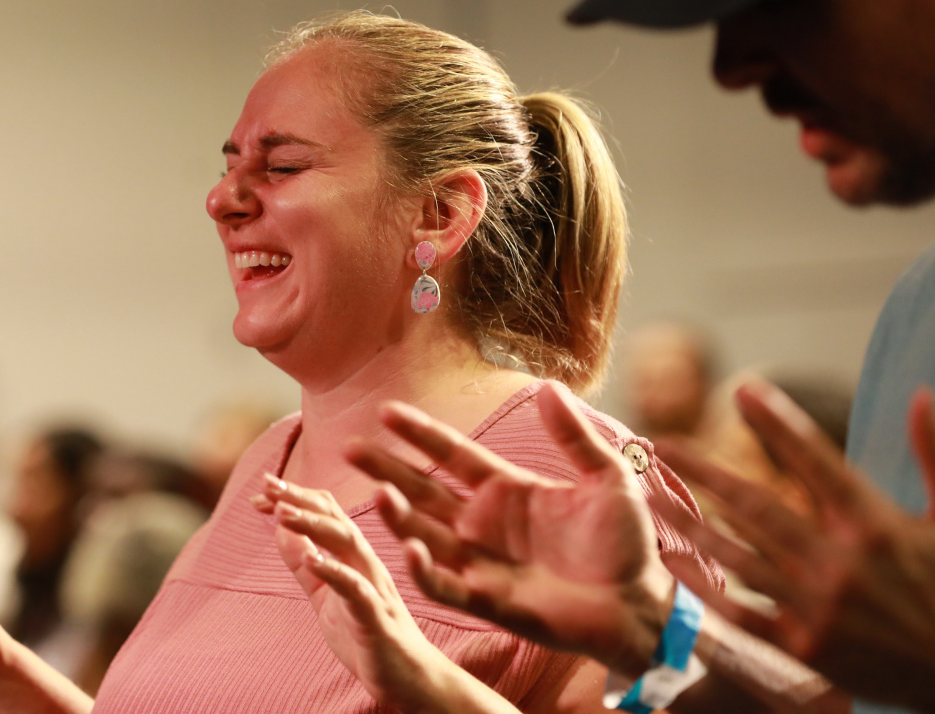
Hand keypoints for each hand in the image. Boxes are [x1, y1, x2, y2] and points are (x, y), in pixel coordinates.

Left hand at [250, 474, 516, 713]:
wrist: (410, 679)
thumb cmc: (369, 634)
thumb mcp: (326, 597)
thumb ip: (306, 567)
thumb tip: (281, 533)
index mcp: (356, 557)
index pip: (327, 514)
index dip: (296, 499)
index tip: (263, 490)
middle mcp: (368, 563)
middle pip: (336, 519)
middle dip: (301, 500)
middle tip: (269, 485)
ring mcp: (374, 587)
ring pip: (348, 544)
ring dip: (313, 525)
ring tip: (283, 513)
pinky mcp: (376, 616)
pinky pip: (356, 589)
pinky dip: (333, 571)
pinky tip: (311, 559)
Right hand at [348, 385, 674, 677]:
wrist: (640, 606)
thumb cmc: (627, 544)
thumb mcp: (606, 479)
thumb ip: (574, 436)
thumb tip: (548, 385)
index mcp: (507, 489)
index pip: (451, 455)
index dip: (419, 434)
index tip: (386, 411)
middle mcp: (484, 523)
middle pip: (423, 489)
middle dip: (386, 470)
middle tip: (350, 448)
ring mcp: (481, 562)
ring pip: (423, 533)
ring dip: (398, 516)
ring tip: (377, 494)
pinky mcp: (486, 600)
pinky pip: (443, 584)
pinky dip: (423, 569)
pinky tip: (411, 548)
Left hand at [652, 382, 934, 711]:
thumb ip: (933, 455)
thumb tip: (922, 393)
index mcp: (874, 525)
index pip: (818, 462)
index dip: (779, 425)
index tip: (743, 390)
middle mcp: (842, 563)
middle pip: (758, 506)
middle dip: (706, 471)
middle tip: (663, 443)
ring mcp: (818, 608)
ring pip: (738, 556)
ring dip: (689, 523)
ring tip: (650, 496)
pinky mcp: (803, 649)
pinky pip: (740, 613)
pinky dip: (704, 588)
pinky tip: (672, 562)